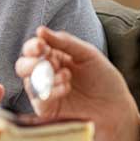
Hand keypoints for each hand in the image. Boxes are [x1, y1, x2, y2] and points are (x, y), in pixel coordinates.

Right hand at [16, 26, 139, 140]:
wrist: (116, 106)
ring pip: (29, 81)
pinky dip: (51, 90)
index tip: (42, 45)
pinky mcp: (48, 110)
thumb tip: (40, 30)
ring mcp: (45, 92)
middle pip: (23, 65)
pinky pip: (40, 99)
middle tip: (48, 60)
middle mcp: (46, 74)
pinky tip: (67, 87)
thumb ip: (64, 42)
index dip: (33, 46)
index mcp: (53, 57)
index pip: (33, 49)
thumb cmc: (103, 78)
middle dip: (31, 61)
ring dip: (45, 76)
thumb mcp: (87, 54)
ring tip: (67, 75)